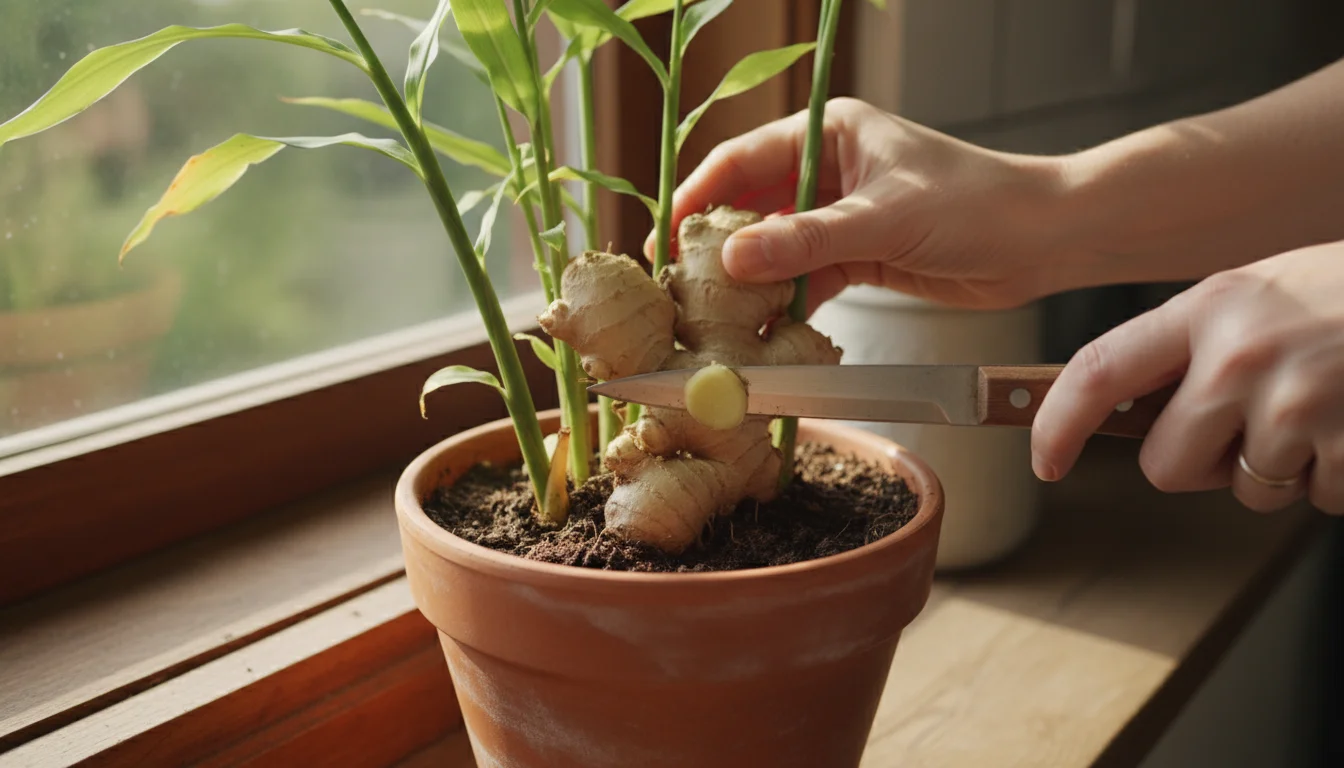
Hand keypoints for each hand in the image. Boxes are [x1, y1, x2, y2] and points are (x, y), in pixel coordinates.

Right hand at [650, 98, 1088, 312]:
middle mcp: (828, 170)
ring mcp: (842, 216)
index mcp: (828, 134)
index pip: (743, 159)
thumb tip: (733, 258)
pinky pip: (806, 278)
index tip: (667, 238)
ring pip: (776, 248)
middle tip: (682, 286)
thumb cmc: (976, 205)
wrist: (1043, 241)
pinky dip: (786, 302)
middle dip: (718, 245)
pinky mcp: (859, 256)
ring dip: (750, 281)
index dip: (700, 197)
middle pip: (752, 206)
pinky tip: (764, 327)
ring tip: (715, 315)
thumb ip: (807, 242)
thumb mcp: (884, 219)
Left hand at [1032, 240, 1343, 513]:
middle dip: (1201, 464)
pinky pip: (1317, 500)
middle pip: (1166, 465)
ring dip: (1284, 469)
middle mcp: (1242, 356)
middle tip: (1255, 426)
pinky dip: (1339, 478)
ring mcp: (1298, 405)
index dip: (1057, 424)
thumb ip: (1202, 341)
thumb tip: (1136, 410)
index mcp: (1213, 307)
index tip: (1044, 462)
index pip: (1099, 370)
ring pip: (1247, 489)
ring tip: (1331, 407)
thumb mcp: (1268, 293)